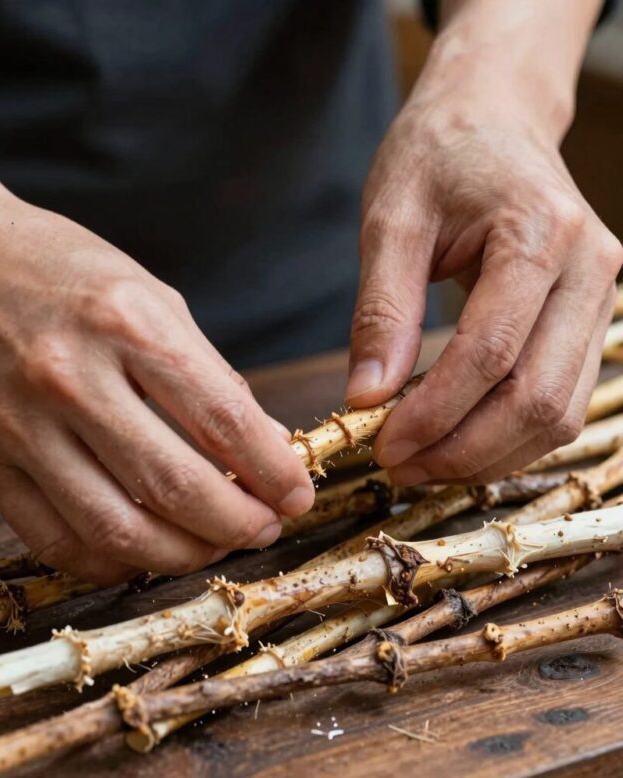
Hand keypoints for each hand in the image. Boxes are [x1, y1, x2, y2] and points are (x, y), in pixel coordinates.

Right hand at [0, 48, 313, 584]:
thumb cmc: (58, 268)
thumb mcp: (149, 296)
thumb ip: (209, 375)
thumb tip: (264, 446)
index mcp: (126, 323)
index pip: (224, 421)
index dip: (275, 471)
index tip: (298, 493)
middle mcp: (69, 377)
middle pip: (175, 488)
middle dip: (240, 524)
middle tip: (265, 527)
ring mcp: (17, 426)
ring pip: (118, 530)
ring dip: (183, 554)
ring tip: (213, 544)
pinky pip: (55, 542)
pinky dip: (113, 561)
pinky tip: (144, 549)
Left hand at [346, 1, 621, 484]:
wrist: (491, 121)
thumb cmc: (438, 157)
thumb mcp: (391, 221)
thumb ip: (381, 310)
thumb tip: (367, 396)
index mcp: (539, 235)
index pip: (490, 354)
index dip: (435, 414)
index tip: (383, 446)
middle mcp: (591, 271)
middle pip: (537, 397)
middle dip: (463, 449)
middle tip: (399, 467)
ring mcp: (602, 298)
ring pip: (560, 411)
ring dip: (489, 453)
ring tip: (422, 462)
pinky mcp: (591, 319)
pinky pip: (564, 399)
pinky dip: (512, 434)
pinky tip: (458, 439)